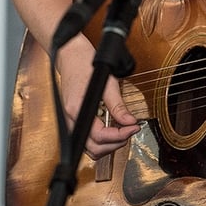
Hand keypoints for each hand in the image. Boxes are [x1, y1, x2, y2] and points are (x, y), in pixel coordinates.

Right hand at [55, 39, 140, 158]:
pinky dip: (102, 140)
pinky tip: (112, 128)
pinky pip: (88, 140)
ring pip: (90, 148)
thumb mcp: (107, 83)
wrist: (71, 56)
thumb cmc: (85, 65)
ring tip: (123, 131)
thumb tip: (130, 122)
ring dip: (109, 144)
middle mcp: (71, 121)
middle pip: (94, 149)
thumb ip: (118, 106)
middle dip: (115, 143)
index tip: (134, 127)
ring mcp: (71, 123)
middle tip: (130, 130)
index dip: (120, 135)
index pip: (100, 136)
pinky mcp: (74, 122)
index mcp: (76, 111)